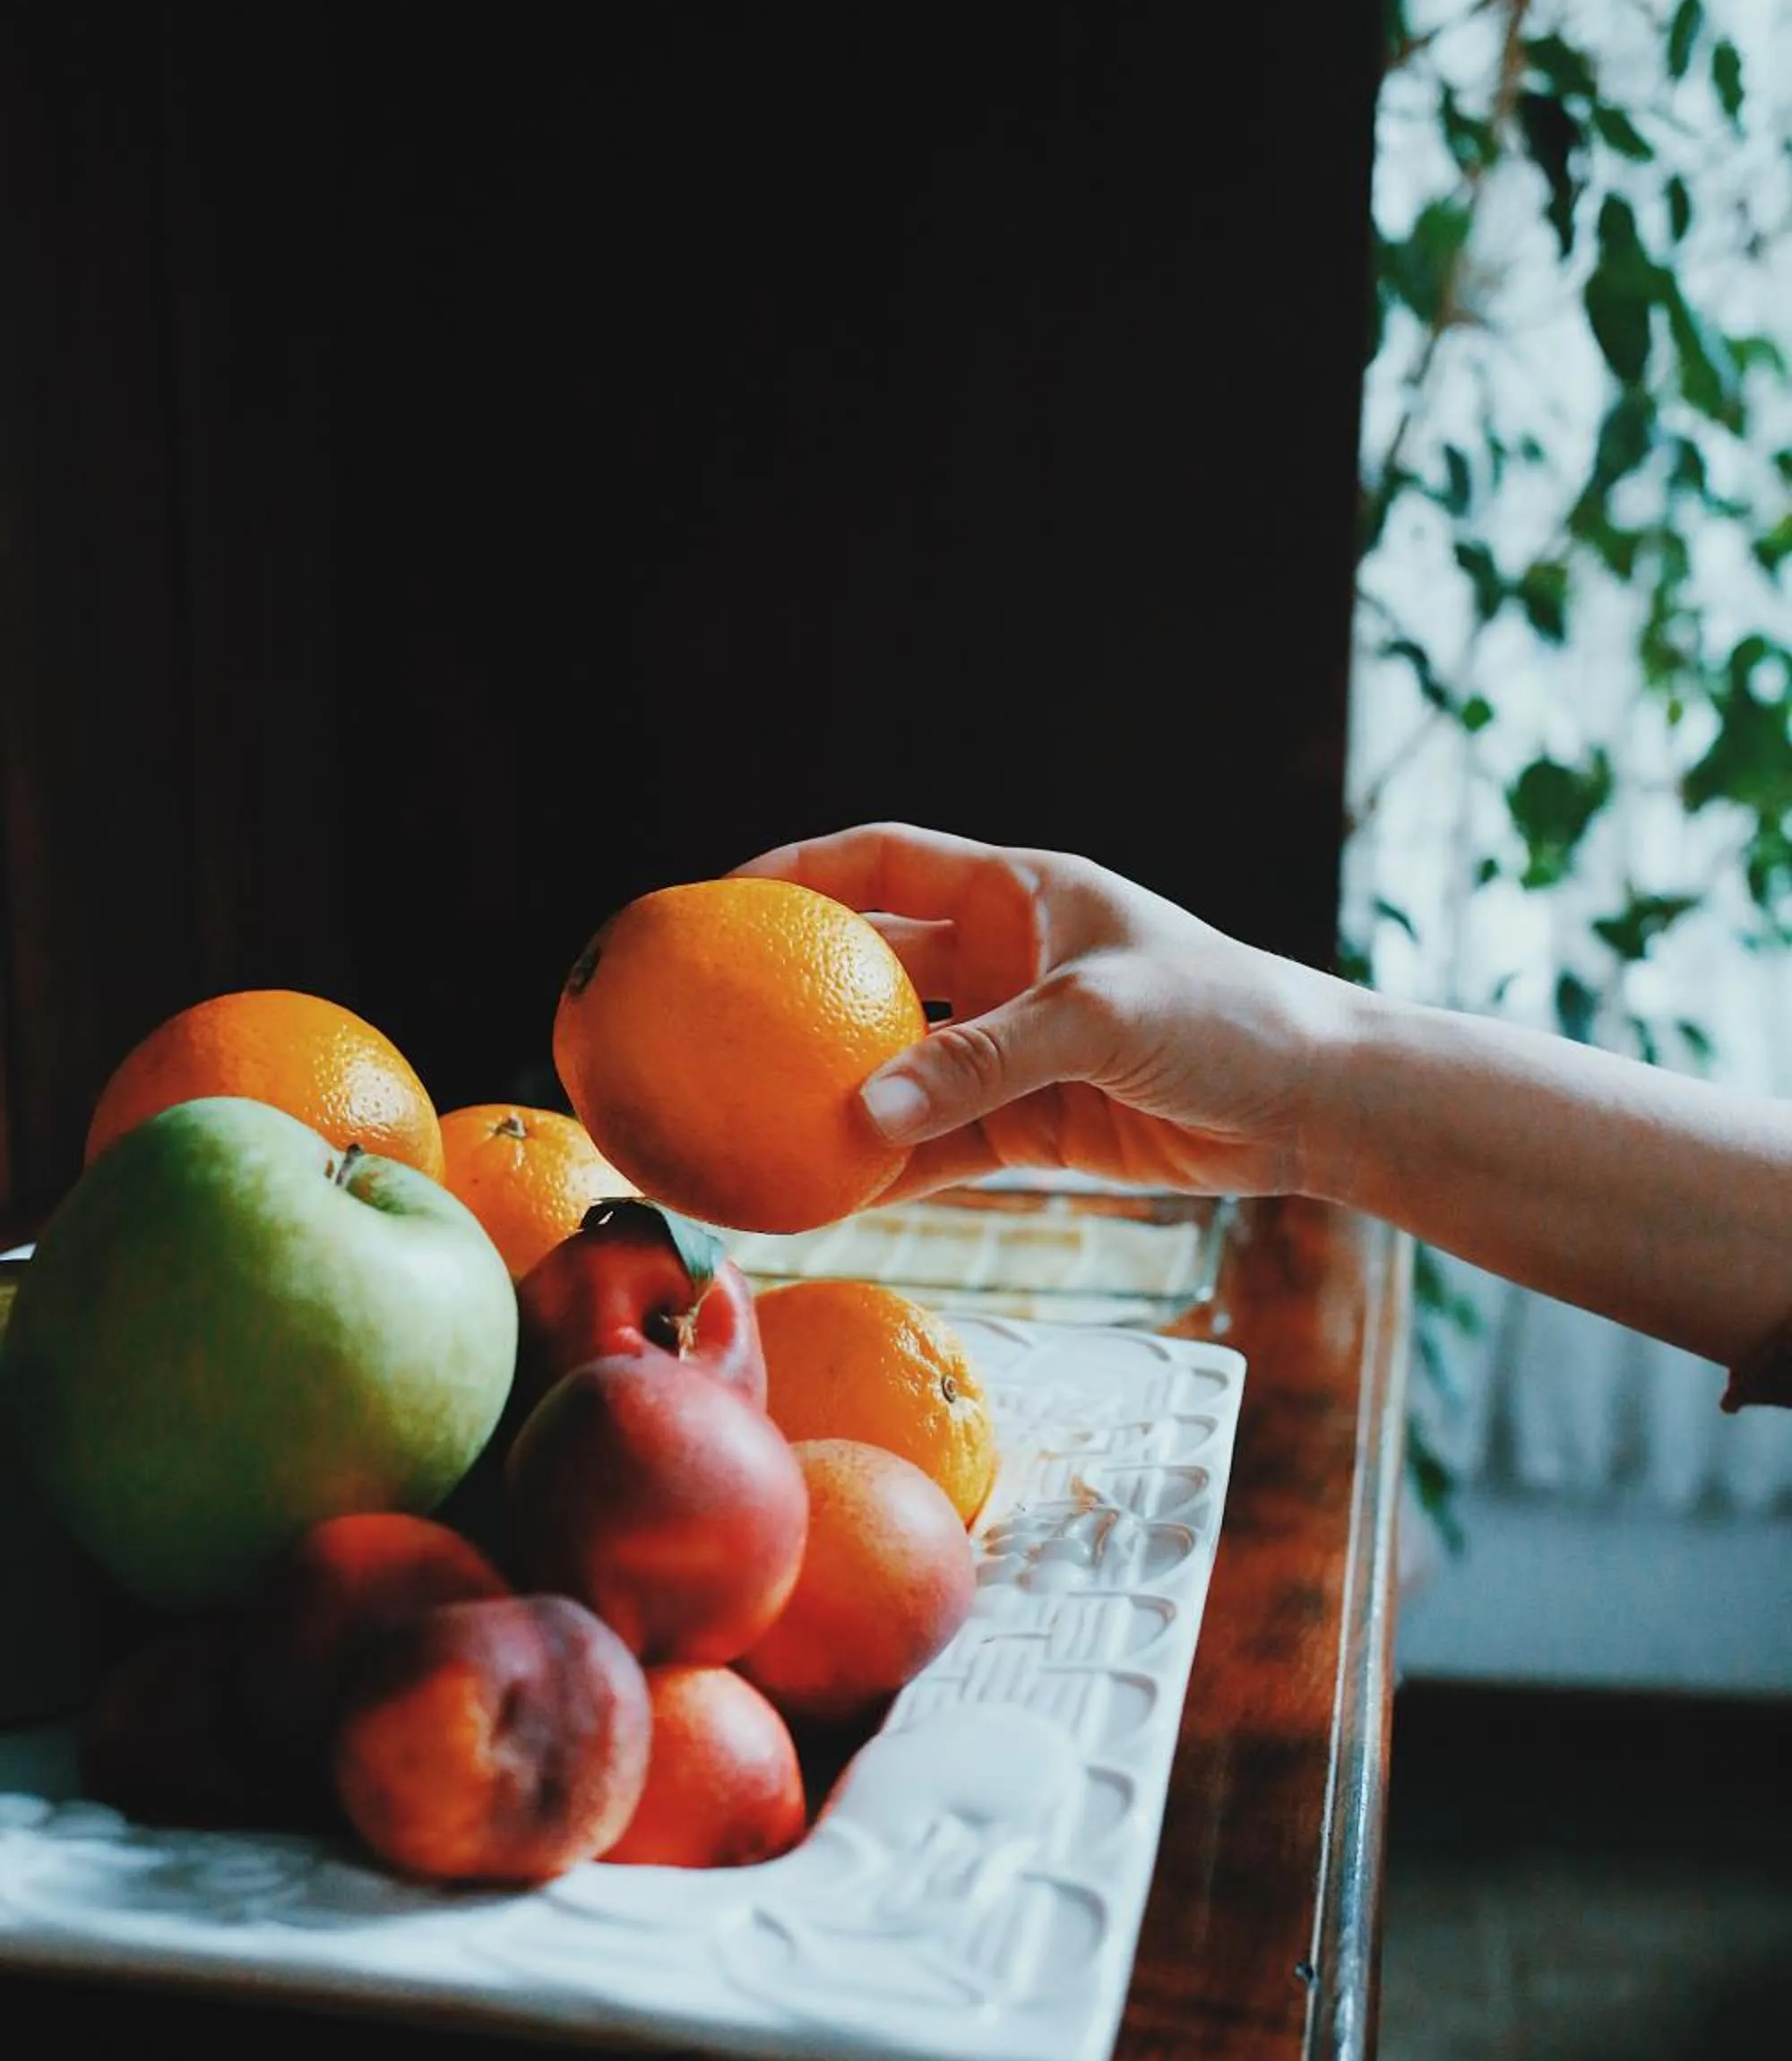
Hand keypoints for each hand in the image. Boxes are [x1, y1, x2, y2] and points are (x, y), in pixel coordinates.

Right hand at [733, 821, 1348, 1203]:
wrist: (1317, 1101)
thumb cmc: (1228, 1016)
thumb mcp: (1097, 1018)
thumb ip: (980, 1063)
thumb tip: (859, 1117)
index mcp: (1018, 895)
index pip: (881, 864)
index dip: (796, 875)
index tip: (717, 904)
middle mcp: (1005, 962)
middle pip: (871, 971)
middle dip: (792, 999)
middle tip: (706, 1029)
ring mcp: (1013, 1046)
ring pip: (895, 1069)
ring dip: (831, 1098)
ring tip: (747, 1129)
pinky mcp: (1031, 1123)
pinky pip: (936, 1143)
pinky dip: (884, 1169)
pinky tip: (825, 1196)